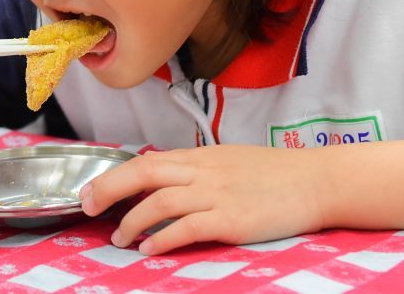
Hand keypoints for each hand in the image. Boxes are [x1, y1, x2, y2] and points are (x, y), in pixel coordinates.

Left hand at [81, 145, 323, 254]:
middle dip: (109, 190)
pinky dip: (163, 237)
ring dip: (132, 221)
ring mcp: (217, 194)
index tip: (91, 192)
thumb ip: (196, 169)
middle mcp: (204, 172)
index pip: (147, 161)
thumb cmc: (275, 174)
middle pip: (144, 173)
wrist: (316, 181)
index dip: (114, 176)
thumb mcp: (229, 162)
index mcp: (201, 156)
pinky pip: (187, 227)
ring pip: (160, 200)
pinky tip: (150, 247)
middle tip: (87, 209)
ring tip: (119, 239)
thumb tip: (161, 177)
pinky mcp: (231, 219)